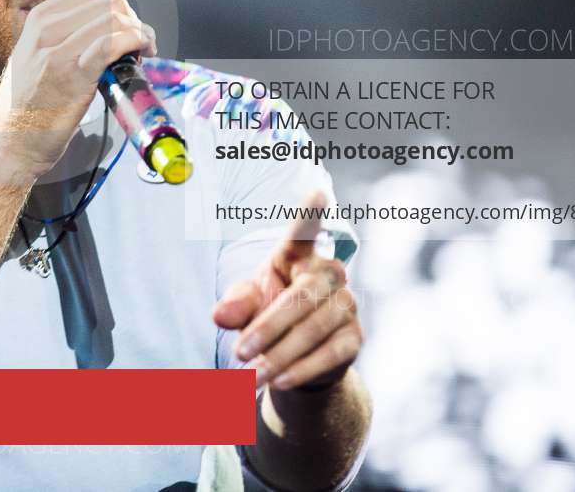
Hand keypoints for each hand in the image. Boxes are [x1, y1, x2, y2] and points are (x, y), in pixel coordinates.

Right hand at [0, 0, 154, 178]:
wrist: (9, 144)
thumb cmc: (27, 107)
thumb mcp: (35, 56)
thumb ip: (63, 36)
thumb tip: (106, 27)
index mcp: (39, 19)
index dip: (120, 2)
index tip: (126, 24)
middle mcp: (46, 28)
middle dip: (132, 16)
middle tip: (139, 42)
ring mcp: (58, 50)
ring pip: (115, 18)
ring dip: (140, 31)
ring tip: (144, 51)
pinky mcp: (73, 74)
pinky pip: (113, 43)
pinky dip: (136, 42)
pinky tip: (142, 54)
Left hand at [213, 191, 361, 390]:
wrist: (295, 356)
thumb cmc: (268, 314)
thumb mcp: (247, 305)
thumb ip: (234, 305)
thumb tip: (220, 315)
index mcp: (296, 255)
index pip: (302, 232)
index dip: (310, 214)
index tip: (317, 193)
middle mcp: (328, 273)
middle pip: (300, 298)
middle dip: (267, 329)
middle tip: (238, 353)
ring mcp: (346, 304)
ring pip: (313, 329)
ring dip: (280, 356)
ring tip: (252, 376)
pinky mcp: (354, 336)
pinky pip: (330, 353)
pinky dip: (303, 369)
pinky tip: (280, 382)